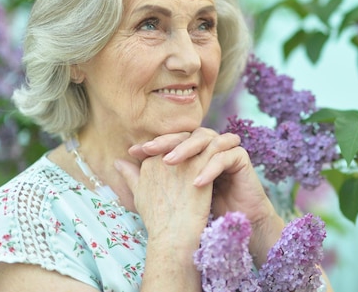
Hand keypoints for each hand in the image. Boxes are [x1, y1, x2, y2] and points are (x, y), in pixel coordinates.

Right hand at [114, 144, 212, 251]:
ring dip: (209, 141)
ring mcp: (181, 161)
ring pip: (196, 140)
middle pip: (180, 139)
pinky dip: (220, 147)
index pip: (164, 144)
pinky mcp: (199, 166)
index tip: (187, 153)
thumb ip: (130, 175)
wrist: (173, 236)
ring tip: (220, 144)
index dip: (176, 146)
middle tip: (204, 145)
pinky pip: (212, 148)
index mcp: (149, 163)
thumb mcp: (138, 195)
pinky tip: (228, 150)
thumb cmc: (157, 221)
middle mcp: (163, 158)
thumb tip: (117, 162)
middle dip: (191, 140)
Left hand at [128, 128, 284, 263]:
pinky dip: (211, 168)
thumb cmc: (202, 209)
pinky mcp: (241, 159)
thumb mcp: (166, 193)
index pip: (173, 139)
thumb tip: (116, 162)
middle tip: (149, 150)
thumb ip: (142, 178)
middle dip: (168, 141)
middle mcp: (210, 145)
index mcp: (194, 150)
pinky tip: (197, 182)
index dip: (155, 143)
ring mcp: (226, 149)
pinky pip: (227, 155)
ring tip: (169, 164)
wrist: (235, 223)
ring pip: (207, 138)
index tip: (133, 151)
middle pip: (189, 134)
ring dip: (188, 150)